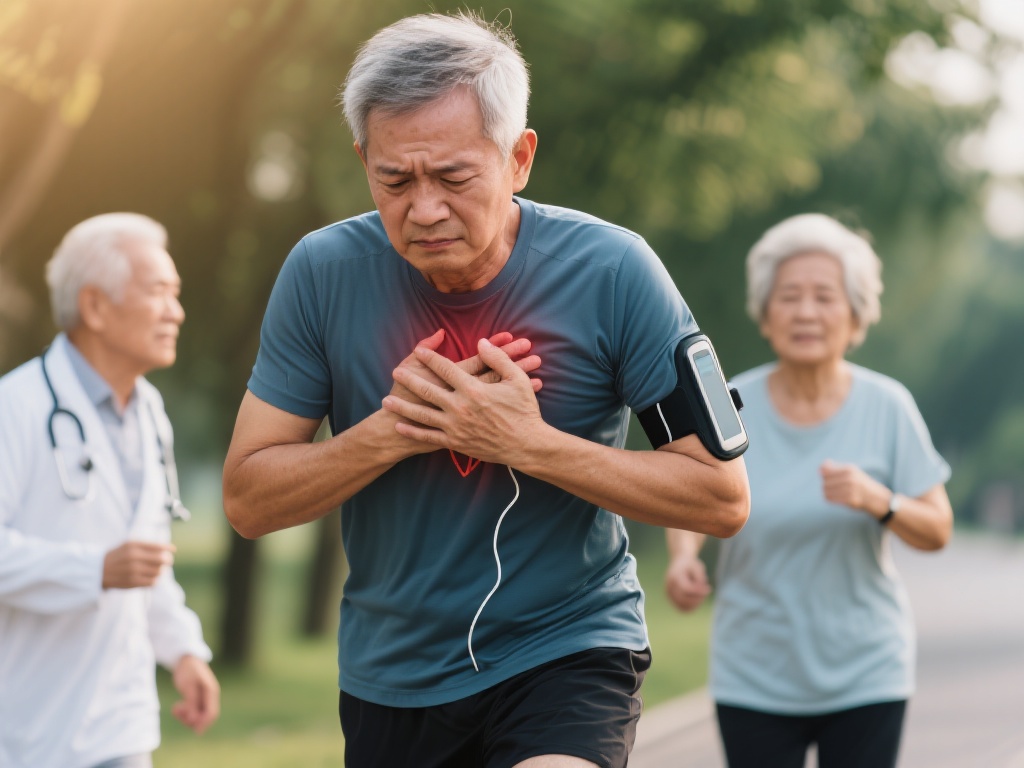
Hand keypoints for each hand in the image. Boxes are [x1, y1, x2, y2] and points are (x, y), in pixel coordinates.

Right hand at [102, 541, 175, 588]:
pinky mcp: (132, 582)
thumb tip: (170, 548)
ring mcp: (133, 571)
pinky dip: (155, 580)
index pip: (158, 546)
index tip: (173, 550)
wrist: (99, 570)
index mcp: (133, 546)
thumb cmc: (119, 556)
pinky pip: (153, 582)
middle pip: (161, 559)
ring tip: (157, 569)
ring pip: (158, 571)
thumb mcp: (130, 545)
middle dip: (167, 560)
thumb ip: (148, 545)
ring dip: (161, 571)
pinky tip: (151, 577)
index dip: (168, 548)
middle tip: (167, 561)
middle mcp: (134, 557)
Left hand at [171, 655, 219, 734]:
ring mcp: (203, 697)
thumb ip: (191, 703)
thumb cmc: (187, 670)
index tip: (195, 732)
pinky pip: (192, 711)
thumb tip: (193, 720)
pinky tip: (176, 707)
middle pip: (204, 716)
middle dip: (192, 719)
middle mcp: (209, 696)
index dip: (205, 724)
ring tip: (175, 708)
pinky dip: (184, 712)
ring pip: (197, 715)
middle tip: (178, 713)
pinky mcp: (196, 698)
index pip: (212, 713)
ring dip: (186, 716)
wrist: (184, 659)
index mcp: (211, 692)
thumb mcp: (188, 686)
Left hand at [382, 337, 545, 464]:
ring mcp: (455, 427)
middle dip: (409, 379)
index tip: (419, 351)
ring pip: (422, 415)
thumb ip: (498, 358)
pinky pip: (429, 436)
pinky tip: (400, 425)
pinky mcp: (455, 443)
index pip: (446, 369)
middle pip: (427, 390)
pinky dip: (413, 431)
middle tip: (395, 371)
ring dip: (403, 407)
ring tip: (387, 400)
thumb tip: (481, 342)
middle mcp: (460, 407)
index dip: (430, 358)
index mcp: (473, 390)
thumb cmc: (524, 411)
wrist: (526, 445)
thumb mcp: (517, 379)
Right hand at [664, 553, 710, 611]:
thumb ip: (700, 579)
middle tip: (707, 591)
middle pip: (683, 599)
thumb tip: (703, 592)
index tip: (709, 588)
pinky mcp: (671, 599)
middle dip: (698, 598)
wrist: (679, 562)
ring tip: (702, 595)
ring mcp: (668, 594)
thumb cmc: (690, 564)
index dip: (699, 591)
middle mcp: (669, 586)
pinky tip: (698, 599)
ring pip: (683, 606)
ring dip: (695, 604)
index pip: (686, 589)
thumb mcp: (697, 567)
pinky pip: (682, 608)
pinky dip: (692, 606)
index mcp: (674, 576)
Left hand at [820, 459, 889, 518]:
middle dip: (825, 484)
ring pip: (826, 491)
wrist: (876, 497)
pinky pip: (831, 499)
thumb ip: (834, 468)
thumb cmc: (859, 483)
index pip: (825, 471)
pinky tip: (834, 497)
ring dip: (827, 492)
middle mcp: (850, 478)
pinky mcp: (851, 500)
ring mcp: (851, 490)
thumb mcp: (850, 471)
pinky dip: (830, 498)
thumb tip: (820, 468)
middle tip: (832, 487)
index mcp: (849, 469)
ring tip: (833, 493)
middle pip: (825, 481)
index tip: (827, 477)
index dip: (823, 475)